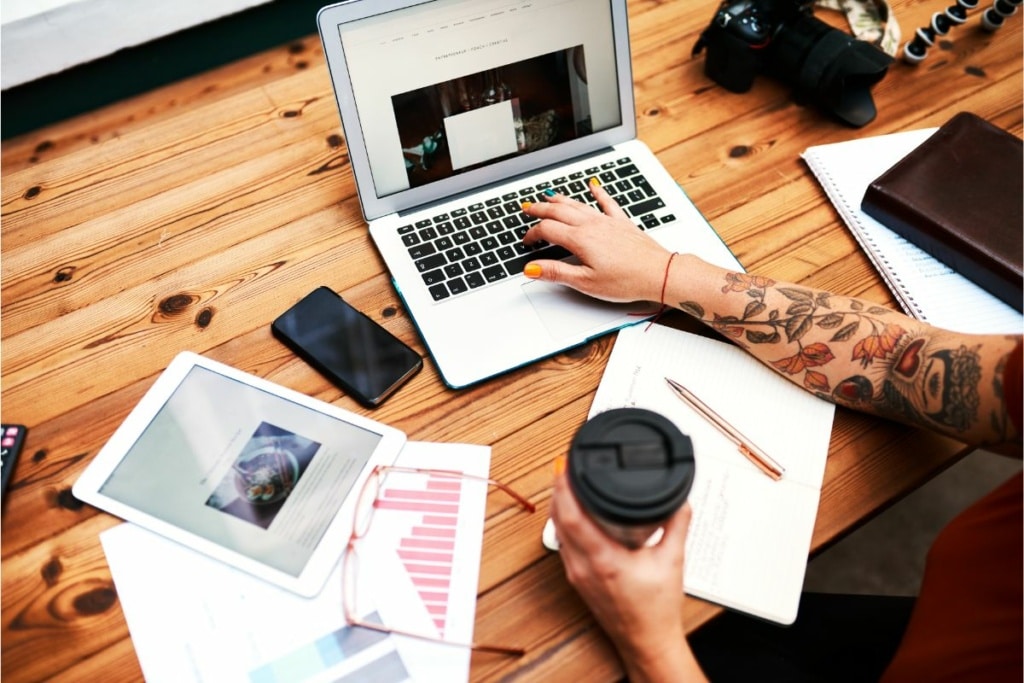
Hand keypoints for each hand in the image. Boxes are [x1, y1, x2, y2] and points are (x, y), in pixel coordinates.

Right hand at [522, 182, 673, 303]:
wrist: (659, 273)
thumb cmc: (627, 281)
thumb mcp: (586, 282)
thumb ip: (556, 273)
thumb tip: (532, 268)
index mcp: (581, 240)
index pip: (547, 230)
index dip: (532, 234)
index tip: (526, 241)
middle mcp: (593, 226)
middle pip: (559, 211)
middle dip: (540, 209)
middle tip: (527, 208)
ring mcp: (608, 222)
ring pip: (578, 204)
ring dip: (560, 199)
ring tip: (548, 196)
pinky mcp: (622, 223)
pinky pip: (607, 202)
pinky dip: (598, 192)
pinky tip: (594, 185)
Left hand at [549, 467, 705, 681]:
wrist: (647, 640)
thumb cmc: (656, 609)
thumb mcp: (672, 560)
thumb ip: (677, 525)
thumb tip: (681, 500)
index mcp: (604, 560)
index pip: (571, 517)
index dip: (564, 488)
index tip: (565, 467)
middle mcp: (583, 567)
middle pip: (558, 520)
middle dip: (559, 490)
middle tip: (566, 468)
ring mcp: (577, 574)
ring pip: (558, 532)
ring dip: (559, 507)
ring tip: (568, 485)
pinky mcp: (577, 579)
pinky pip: (563, 544)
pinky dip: (565, 524)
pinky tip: (574, 515)